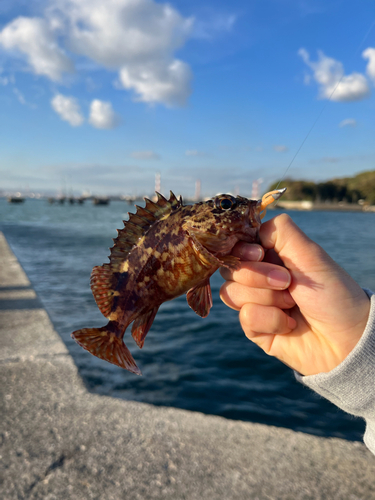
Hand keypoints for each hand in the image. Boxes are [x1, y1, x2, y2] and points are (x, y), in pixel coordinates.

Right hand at [220, 214, 370, 375]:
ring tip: (292, 305)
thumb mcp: (309, 253)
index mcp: (271, 256)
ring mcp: (255, 303)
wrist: (346, 339)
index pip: (237, 246)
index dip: (242, 250)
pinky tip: (289, 324)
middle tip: (288, 283)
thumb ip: (280, 230)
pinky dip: (270, 320)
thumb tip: (252, 228)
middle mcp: (259, 277)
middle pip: (231, 269)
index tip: (259, 253)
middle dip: (259, 276)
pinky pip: (245, 318)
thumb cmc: (333, 294)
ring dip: (267, 299)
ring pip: (231, 293)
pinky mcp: (255, 328)